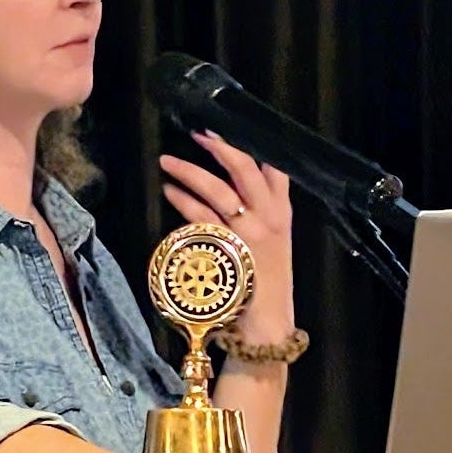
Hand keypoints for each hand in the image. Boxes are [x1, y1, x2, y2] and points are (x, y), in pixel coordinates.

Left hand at [159, 131, 298, 344]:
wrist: (267, 324)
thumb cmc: (266, 284)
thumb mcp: (275, 244)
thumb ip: (263, 213)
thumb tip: (240, 185)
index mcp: (283, 214)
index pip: (275, 169)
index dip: (253, 144)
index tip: (230, 128)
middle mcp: (269, 218)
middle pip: (245, 168)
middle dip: (219, 147)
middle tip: (198, 133)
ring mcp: (248, 232)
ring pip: (217, 188)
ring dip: (189, 170)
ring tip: (168, 162)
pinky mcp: (226, 247)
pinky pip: (200, 215)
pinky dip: (182, 199)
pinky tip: (170, 191)